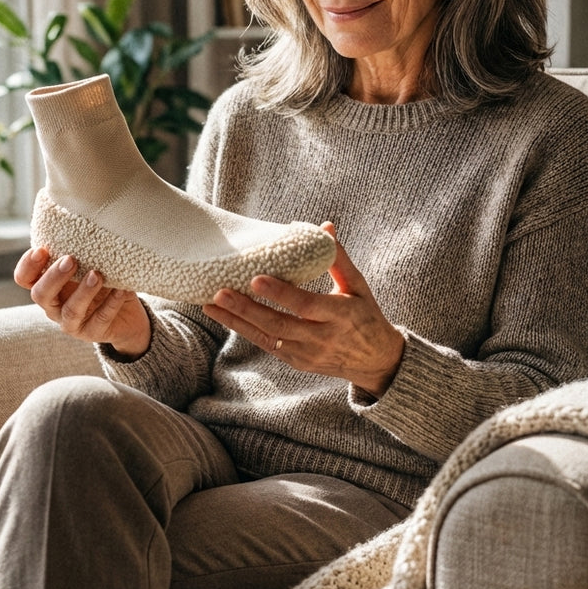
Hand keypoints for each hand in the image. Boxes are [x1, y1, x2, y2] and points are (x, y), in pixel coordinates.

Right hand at [14, 248, 151, 357]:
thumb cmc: (102, 283)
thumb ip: (81, 252)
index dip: (28, 266)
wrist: (126, 315)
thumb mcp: (89, 265)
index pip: (24, 278)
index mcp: (48, 286)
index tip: (42, 250)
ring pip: (71, 311)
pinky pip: (100, 319)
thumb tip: (85, 220)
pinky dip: (112, 303)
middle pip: (40, 295)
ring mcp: (71, 323)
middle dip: (54, 276)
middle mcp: (54, 306)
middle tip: (70, 260)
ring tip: (97, 275)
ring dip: (83, 291)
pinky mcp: (92, 333)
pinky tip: (121, 289)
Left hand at [202, 224, 403, 397]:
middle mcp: (322, 338)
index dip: (281, 294)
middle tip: (220, 291)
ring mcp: (308, 354)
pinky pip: (267, 346)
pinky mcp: (297, 362)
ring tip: (211, 304)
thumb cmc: (366, 315)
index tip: (256, 278)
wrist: (376, 361)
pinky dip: (245, 331)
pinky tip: (224, 316)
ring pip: (268, 338)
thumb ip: (339, 258)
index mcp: (340, 315)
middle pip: (280, 325)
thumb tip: (325, 226)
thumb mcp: (359, 286)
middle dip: (248, 309)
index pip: (306, 305)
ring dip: (237, 321)